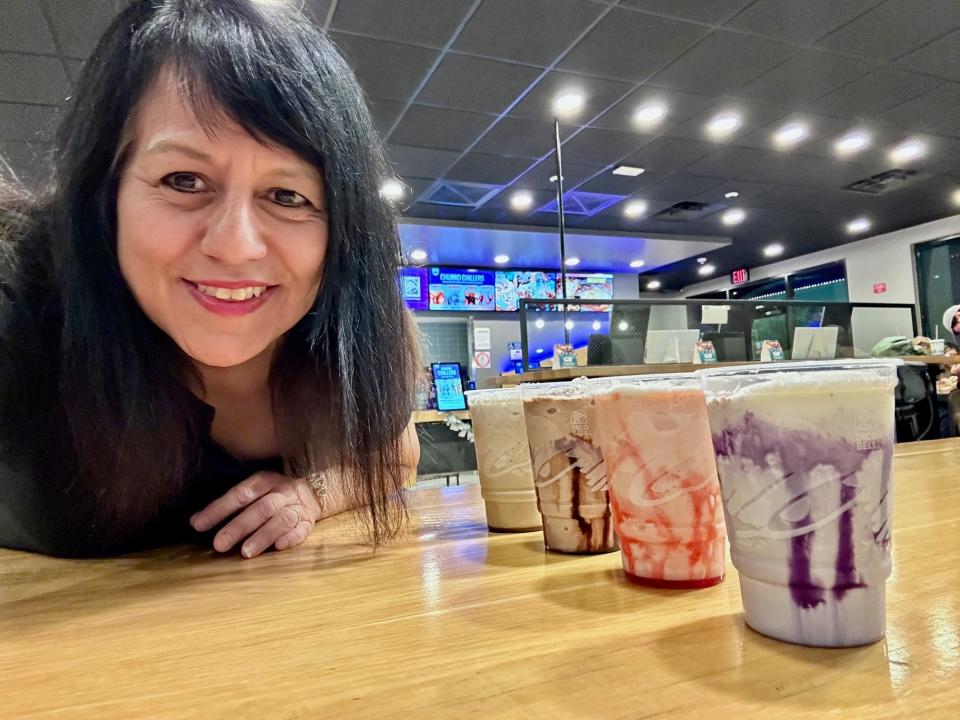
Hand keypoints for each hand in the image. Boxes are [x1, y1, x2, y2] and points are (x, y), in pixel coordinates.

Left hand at [190, 471, 321, 557]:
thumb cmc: (274, 494)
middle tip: (219, 545)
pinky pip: (302, 530)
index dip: (219, 509)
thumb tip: (195, 521)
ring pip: (281, 520)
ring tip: (246, 552)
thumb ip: (227, 506)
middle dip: (239, 527)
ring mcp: (297, 507)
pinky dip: (291, 538)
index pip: (240, 495)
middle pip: (260, 508)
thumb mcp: (253, 492)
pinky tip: (279, 547)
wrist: (314, 492)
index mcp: (264, 481)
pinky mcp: (309, 522)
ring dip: (263, 535)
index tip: (199, 525)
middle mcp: (282, 492)